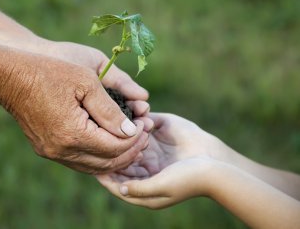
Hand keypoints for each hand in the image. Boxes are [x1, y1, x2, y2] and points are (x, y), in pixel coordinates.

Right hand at [0, 54, 148, 173]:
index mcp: (73, 133)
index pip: (115, 146)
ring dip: (116, 156)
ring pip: (94, 166)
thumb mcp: (86, 82)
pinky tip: (108, 143)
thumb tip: (130, 131)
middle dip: (130, 150)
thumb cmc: (49, 72)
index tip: (144, 124)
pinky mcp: (48, 150)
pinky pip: (80, 161)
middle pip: (107, 162)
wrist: (10, 77)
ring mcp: (53, 153)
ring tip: (131, 140)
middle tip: (144, 135)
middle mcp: (62, 150)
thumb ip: (110, 110)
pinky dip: (99, 156)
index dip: (135, 137)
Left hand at [96, 112, 222, 207]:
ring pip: (129, 142)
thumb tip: (119, 188)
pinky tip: (139, 122)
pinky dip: (139, 124)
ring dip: (126, 137)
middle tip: (110, 143)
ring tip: (127, 133)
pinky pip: (143, 127)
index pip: (118, 180)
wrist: (215, 161)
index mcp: (145, 184)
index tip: (95, 164)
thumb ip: (138, 189)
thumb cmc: (189, 179)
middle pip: (121, 160)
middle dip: (115, 152)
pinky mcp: (160, 133)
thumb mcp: (161, 188)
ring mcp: (153, 149)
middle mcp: (145, 167)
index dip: (106, 174)